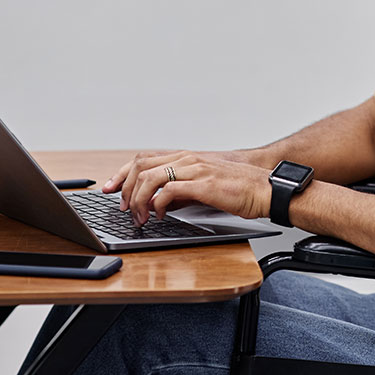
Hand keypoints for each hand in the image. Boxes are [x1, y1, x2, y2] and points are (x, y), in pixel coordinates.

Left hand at [103, 151, 270, 226]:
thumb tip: (158, 204)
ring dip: (138, 199)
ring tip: (139, 216)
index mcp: (185, 157)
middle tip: (122, 208)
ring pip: (150, 178)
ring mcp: (194, 169)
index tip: (108, 189)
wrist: (265, 188)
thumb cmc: (239, 189)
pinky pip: (169, 191)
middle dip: (124, 187)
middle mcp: (187, 159)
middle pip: (140, 165)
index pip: (143, 159)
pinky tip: (160, 215)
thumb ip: (180, 192)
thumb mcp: (203, 186)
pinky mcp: (202, 184)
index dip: (121, 173)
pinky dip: (158, 204)